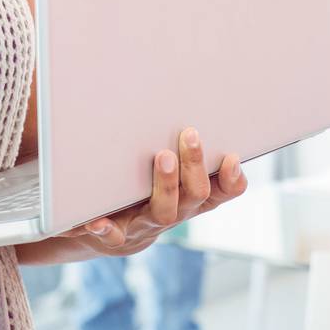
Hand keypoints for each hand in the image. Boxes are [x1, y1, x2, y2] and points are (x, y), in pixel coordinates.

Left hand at [61, 127, 246, 257]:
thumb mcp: (171, 171)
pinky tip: (97, 219)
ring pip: (165, 211)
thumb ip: (183, 147)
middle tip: (190, 134)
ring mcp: (148, 223)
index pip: (221, 190)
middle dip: (195, 165)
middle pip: (195, 194)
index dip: (232, 178)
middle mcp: (176, 211)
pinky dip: (107, 228)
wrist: (114, 231)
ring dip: (167, 184)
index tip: (231, 156)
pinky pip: (115, 235)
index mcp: (191, 196)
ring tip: (163, 157)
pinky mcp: (119, 234)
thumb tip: (195, 95)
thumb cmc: (146, 189)